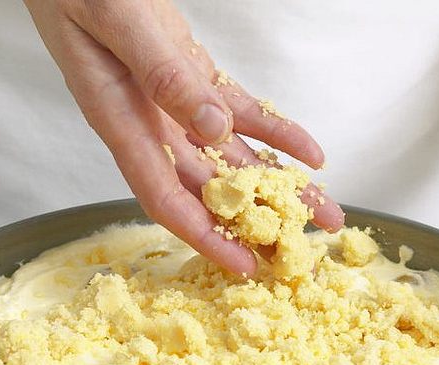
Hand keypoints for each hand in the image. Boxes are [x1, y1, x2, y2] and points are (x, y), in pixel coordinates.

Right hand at [23, 0, 343, 274]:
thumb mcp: (118, 23)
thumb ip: (162, 75)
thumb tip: (212, 127)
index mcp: (120, 120)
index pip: (165, 196)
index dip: (205, 235)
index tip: (243, 266)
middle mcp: (149, 122)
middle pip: (210, 189)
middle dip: (258, 221)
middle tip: (301, 249)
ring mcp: (173, 101)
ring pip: (233, 156)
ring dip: (278, 185)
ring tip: (321, 210)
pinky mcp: (192, 76)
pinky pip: (241, 112)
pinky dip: (275, 131)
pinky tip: (308, 152)